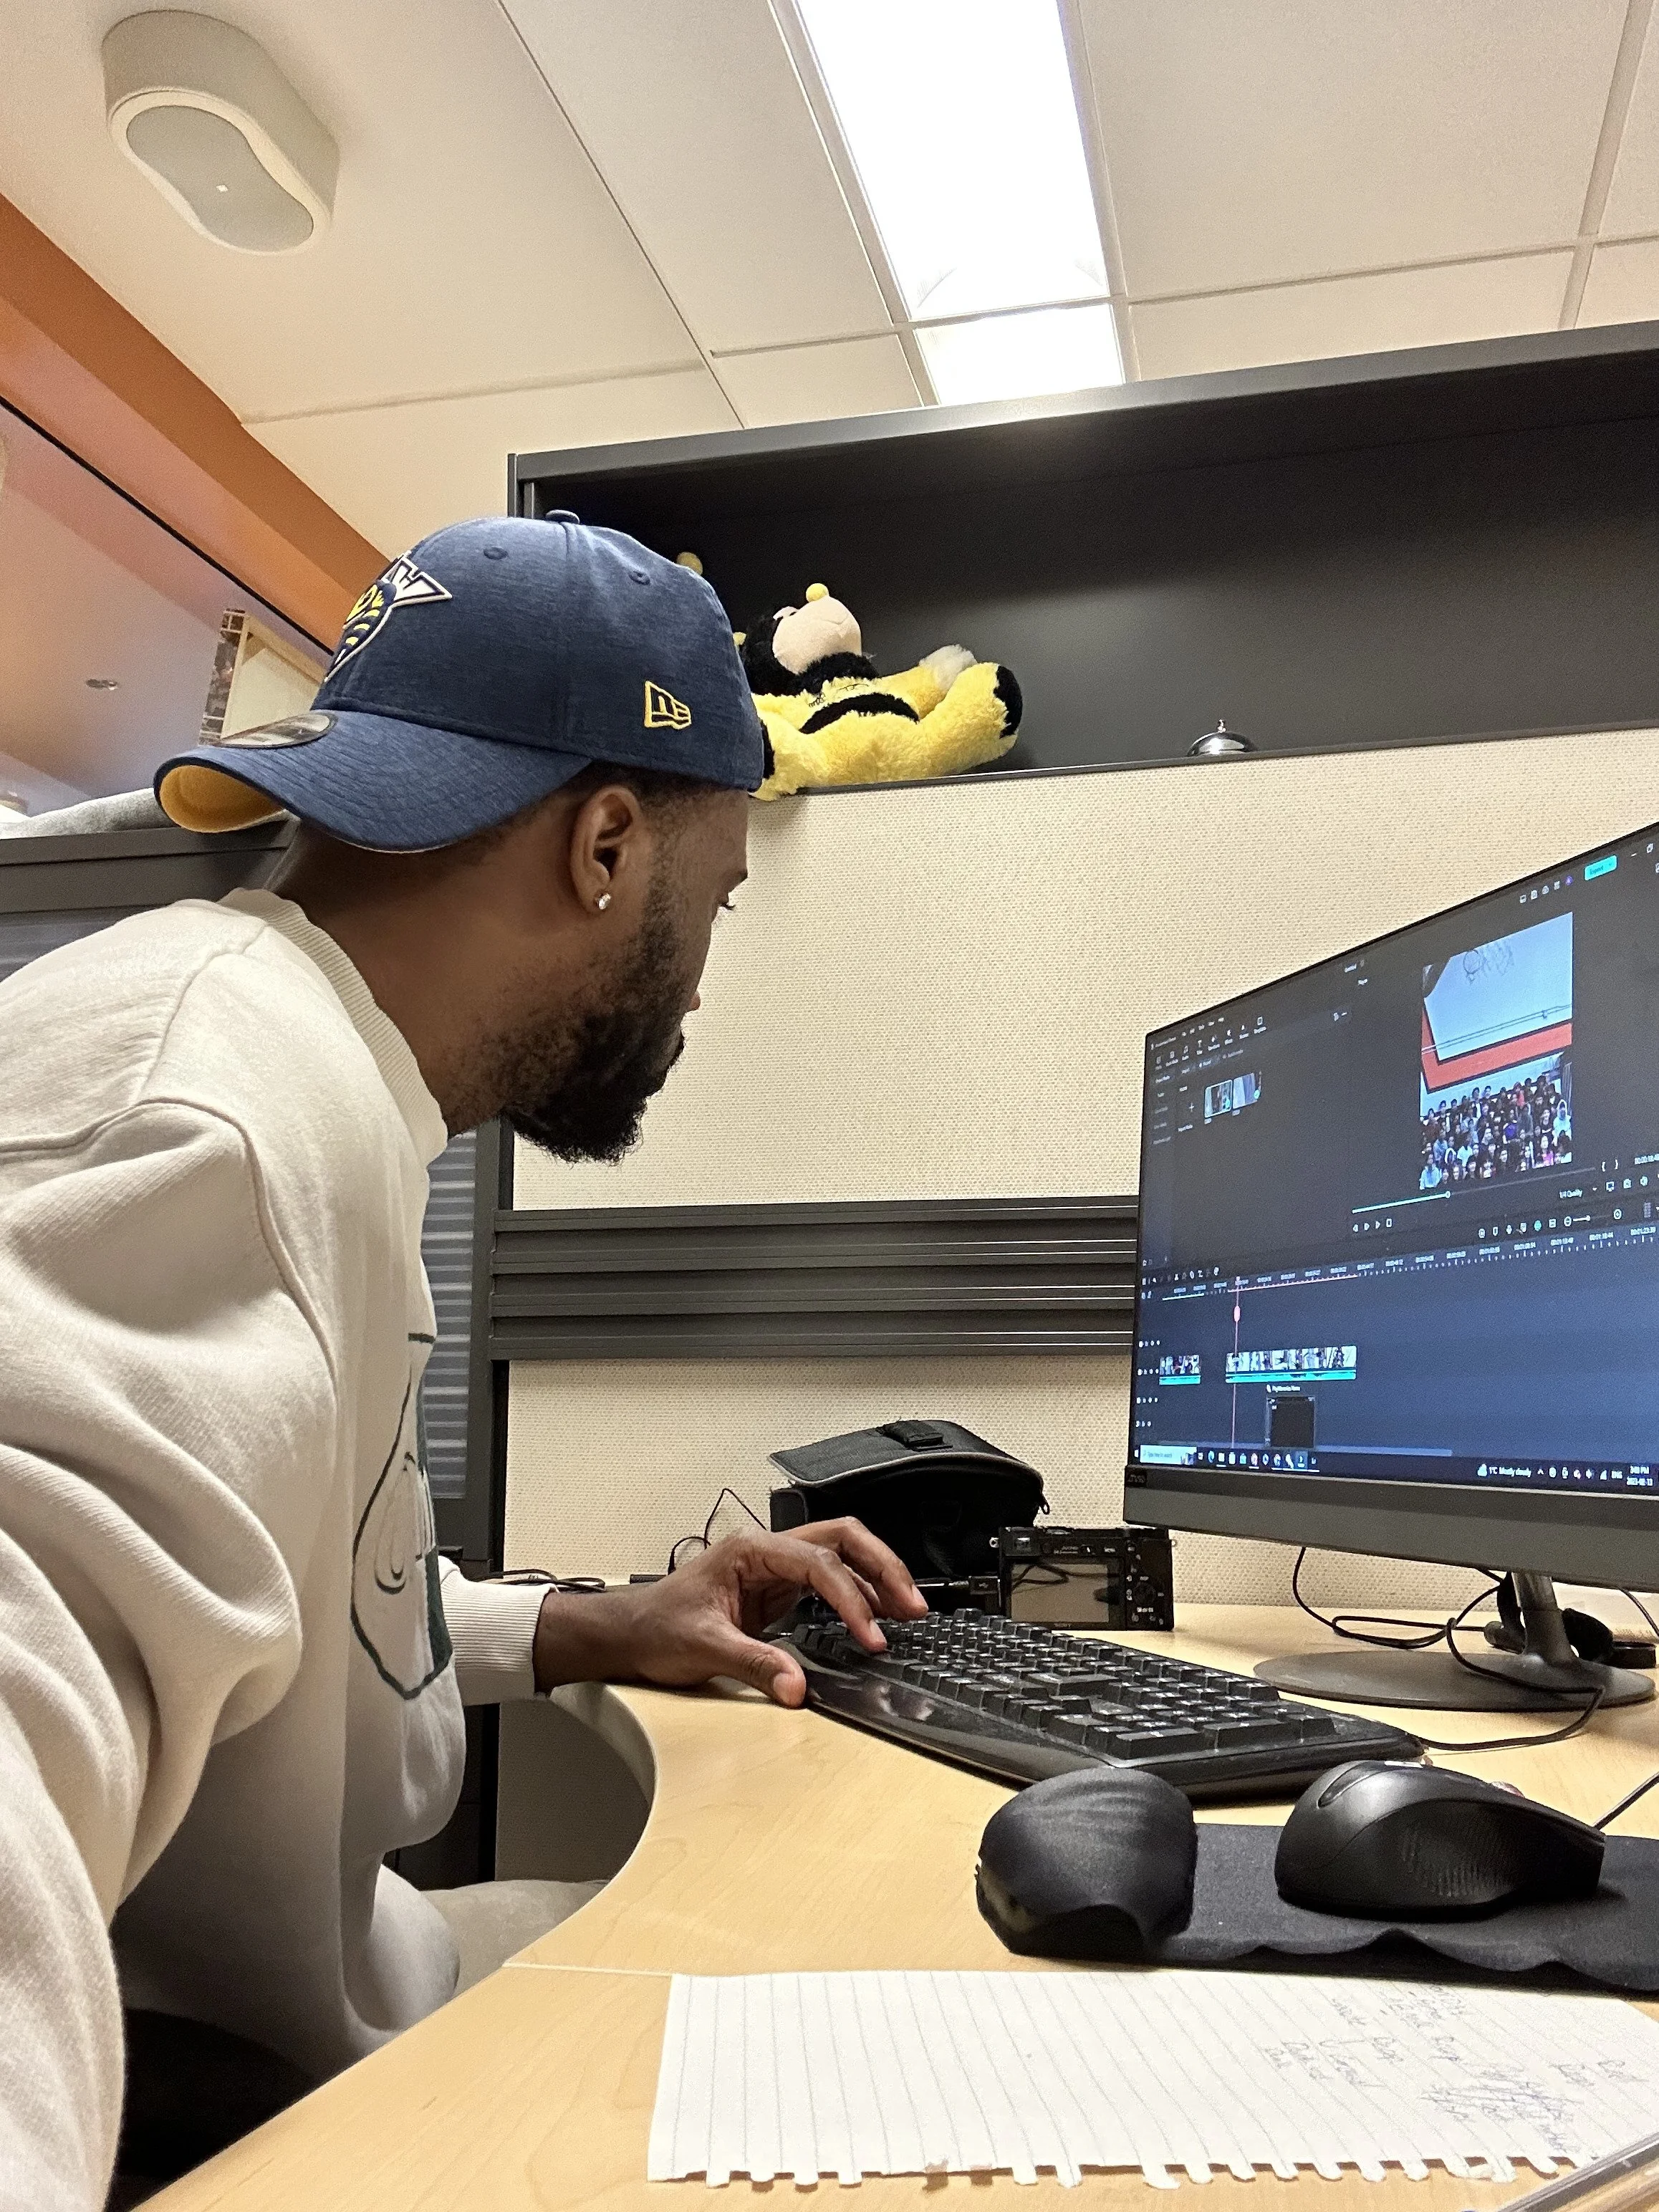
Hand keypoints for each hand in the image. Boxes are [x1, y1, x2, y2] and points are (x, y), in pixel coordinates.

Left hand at [531, 1518, 927, 1706]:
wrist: (628, 1634)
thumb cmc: (655, 1628)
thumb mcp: (705, 1648)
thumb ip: (755, 1665)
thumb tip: (796, 1687)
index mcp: (751, 1551)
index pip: (819, 1563)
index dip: (851, 1598)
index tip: (871, 1634)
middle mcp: (767, 1552)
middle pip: (842, 1540)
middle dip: (882, 1567)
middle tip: (911, 1604)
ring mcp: (773, 1570)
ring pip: (840, 1556)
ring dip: (875, 1579)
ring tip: (907, 1610)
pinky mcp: (777, 1592)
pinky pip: (828, 1583)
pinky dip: (857, 1598)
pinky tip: (873, 1619)